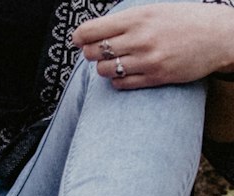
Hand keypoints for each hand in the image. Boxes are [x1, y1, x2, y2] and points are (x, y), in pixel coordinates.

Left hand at [74, 3, 233, 87]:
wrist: (218, 35)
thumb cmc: (185, 21)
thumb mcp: (155, 10)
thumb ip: (127, 21)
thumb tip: (95, 32)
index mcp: (138, 16)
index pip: (92, 30)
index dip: (80, 37)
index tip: (79, 39)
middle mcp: (140, 38)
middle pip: (94, 52)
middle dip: (90, 53)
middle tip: (96, 51)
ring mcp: (147, 60)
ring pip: (104, 70)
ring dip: (103, 68)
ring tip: (113, 61)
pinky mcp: (154, 78)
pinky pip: (120, 84)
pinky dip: (116, 80)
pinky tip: (124, 72)